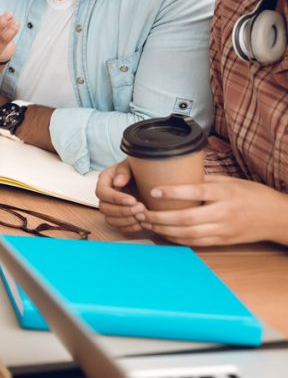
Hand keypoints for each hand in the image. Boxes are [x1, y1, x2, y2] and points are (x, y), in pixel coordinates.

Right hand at [95, 160, 147, 234]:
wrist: (149, 178)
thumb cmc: (139, 169)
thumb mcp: (132, 165)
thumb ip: (124, 171)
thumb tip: (117, 182)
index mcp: (105, 181)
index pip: (102, 192)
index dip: (115, 198)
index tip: (132, 200)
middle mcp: (105, 196)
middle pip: (104, 208)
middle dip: (123, 211)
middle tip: (141, 207)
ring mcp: (111, 208)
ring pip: (110, 220)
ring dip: (126, 220)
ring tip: (143, 215)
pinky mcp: (120, 218)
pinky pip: (120, 228)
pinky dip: (131, 228)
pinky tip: (142, 223)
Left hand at [137, 175, 287, 246]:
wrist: (276, 217)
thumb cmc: (251, 194)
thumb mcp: (230, 181)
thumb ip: (205, 181)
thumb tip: (177, 175)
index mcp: (225, 193)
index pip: (195, 192)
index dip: (173, 192)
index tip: (153, 191)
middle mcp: (224, 212)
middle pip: (187, 218)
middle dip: (160, 217)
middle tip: (141, 213)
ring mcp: (224, 229)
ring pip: (189, 233)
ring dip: (164, 230)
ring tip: (147, 223)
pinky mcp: (224, 241)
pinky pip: (196, 242)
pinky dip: (177, 239)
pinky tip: (164, 233)